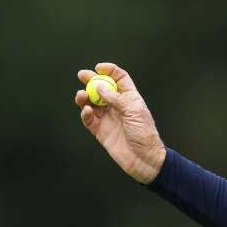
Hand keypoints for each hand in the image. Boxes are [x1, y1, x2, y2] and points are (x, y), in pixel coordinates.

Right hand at [73, 62, 165, 183]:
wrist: (144, 159)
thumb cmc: (145, 135)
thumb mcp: (134, 112)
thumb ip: (116, 98)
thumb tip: (99, 87)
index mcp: (130, 98)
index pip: (120, 79)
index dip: (110, 71)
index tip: (98, 68)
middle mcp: (118, 106)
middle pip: (102, 88)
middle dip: (91, 80)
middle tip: (81, 76)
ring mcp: (108, 118)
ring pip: (92, 102)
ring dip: (84, 97)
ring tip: (81, 96)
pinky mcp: (100, 130)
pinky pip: (89, 119)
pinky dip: (85, 113)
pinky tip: (87, 111)